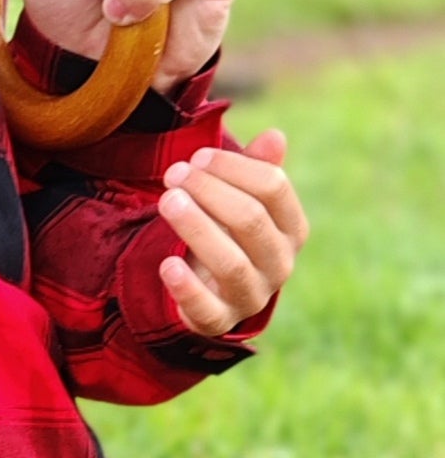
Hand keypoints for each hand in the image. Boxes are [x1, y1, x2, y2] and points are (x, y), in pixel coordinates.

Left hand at [157, 128, 306, 334]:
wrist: (212, 293)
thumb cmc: (228, 235)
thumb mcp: (242, 201)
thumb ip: (255, 171)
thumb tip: (275, 136)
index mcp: (292, 229)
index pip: (274, 188)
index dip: (234, 167)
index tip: (197, 158)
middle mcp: (279, 264)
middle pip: (251, 220)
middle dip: (209, 191)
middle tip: (173, 175)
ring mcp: (251, 296)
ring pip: (230, 262)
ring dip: (196, 227)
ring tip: (167, 200)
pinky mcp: (218, 321)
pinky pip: (206, 308)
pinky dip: (186, 287)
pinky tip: (166, 264)